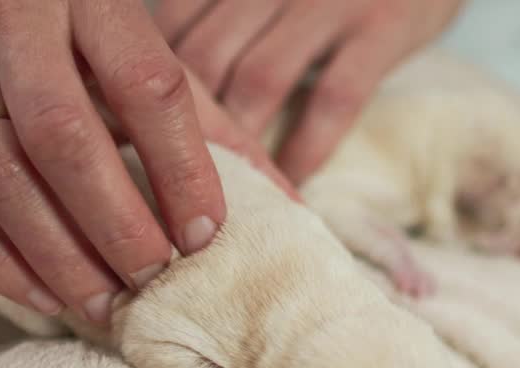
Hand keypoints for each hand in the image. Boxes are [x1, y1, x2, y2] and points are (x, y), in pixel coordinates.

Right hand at [0, 0, 285, 324]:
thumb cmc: (86, 47)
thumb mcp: (152, 64)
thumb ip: (216, 131)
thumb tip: (291, 210)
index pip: (146, 86)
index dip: (181, 169)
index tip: (205, 236)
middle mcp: (12, 23)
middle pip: (60, 135)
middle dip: (113, 222)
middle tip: (152, 279)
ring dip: (55, 254)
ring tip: (104, 305)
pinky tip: (45, 297)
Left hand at [156, 0, 464, 183]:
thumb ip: (227, 16)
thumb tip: (173, 87)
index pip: (172, 26)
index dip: (148, 85)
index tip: (137, 136)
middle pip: (204, 57)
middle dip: (182, 126)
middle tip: (172, 183)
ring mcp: (328, 2)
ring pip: (258, 79)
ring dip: (238, 144)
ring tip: (224, 197)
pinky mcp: (382, 27)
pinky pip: (332, 98)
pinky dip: (306, 147)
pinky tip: (292, 184)